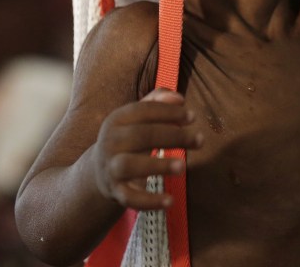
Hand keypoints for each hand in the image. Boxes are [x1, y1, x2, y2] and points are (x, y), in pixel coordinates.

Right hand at [93, 88, 202, 209]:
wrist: (100, 172)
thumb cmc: (128, 139)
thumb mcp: (137, 118)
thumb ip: (157, 103)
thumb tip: (179, 98)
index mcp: (117, 119)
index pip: (143, 110)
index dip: (168, 112)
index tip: (192, 117)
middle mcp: (111, 141)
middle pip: (141, 135)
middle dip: (173, 136)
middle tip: (200, 140)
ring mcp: (111, 167)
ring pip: (131, 165)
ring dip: (158, 165)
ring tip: (183, 166)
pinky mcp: (115, 191)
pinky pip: (130, 198)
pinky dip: (149, 202)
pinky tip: (170, 201)